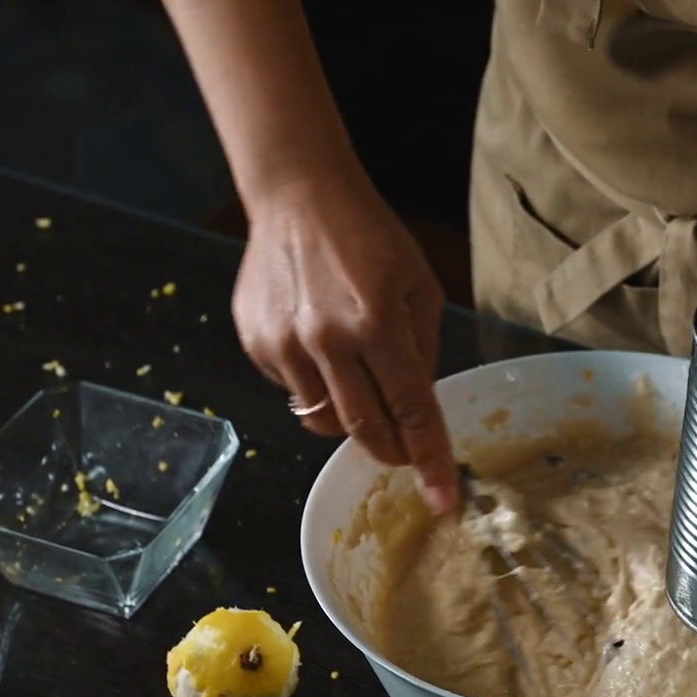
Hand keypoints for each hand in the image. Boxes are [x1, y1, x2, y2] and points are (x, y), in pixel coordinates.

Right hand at [232, 170, 458, 512]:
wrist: (298, 197)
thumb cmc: (370, 237)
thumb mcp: (418, 286)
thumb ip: (423, 350)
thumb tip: (420, 408)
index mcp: (377, 322)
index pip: (411, 409)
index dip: (429, 460)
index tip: (441, 500)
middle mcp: (326, 339)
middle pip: (361, 429)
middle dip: (390, 452)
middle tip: (406, 454)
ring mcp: (283, 344)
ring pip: (321, 418)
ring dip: (349, 415)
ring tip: (359, 376)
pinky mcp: (255, 343)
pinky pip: (291, 390)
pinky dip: (314, 384)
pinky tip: (321, 346)